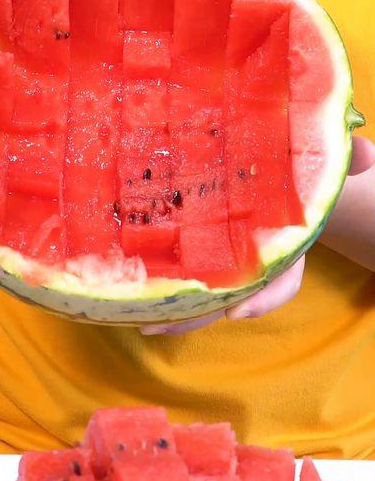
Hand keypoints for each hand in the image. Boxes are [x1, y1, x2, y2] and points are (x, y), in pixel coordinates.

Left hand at [141, 135, 374, 335]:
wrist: (274, 171)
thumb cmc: (295, 174)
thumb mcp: (318, 168)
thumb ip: (341, 159)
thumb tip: (371, 154)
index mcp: (283, 249)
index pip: (278, 282)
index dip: (261, 299)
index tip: (237, 313)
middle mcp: (251, 261)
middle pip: (228, 298)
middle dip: (199, 314)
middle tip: (164, 327)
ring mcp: (224, 259)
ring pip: (201, 293)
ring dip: (173, 309)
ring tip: (139, 320)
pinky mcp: (198, 247)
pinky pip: (182, 270)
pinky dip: (161, 283)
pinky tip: (130, 292)